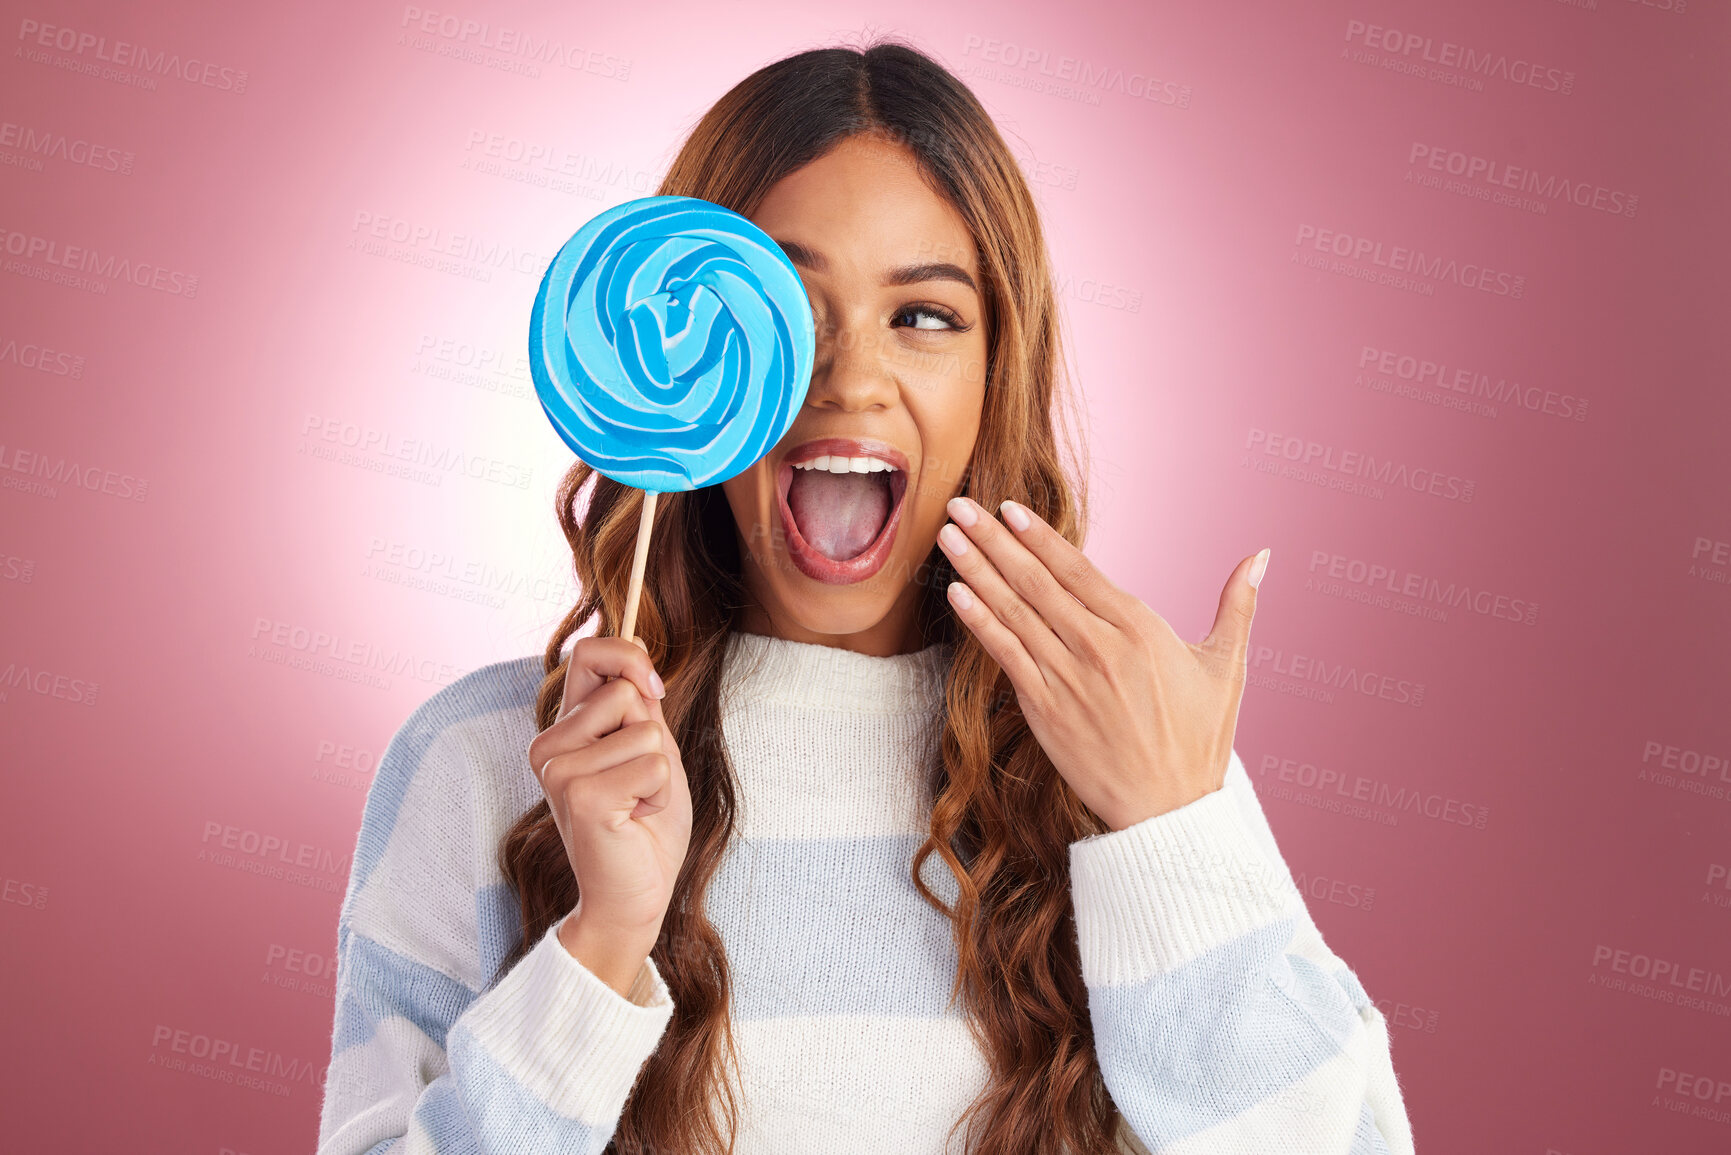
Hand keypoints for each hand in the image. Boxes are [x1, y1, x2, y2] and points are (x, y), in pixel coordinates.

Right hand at [525, 635, 691, 992]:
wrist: (633, 896)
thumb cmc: (644, 826)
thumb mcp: (649, 749)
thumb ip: (638, 702)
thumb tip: (639, 644)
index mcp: (563, 730)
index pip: (587, 653)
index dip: (628, 656)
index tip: (655, 689)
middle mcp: (549, 746)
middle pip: (624, 690)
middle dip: (652, 733)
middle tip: (638, 782)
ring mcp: (559, 770)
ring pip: (644, 730)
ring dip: (660, 770)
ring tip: (637, 804)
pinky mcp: (582, 795)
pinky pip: (654, 764)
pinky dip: (660, 792)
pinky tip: (635, 820)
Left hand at [935, 495, 1268, 830]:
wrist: (1170, 810)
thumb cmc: (1200, 740)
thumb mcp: (1227, 668)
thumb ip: (1238, 605)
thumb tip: (1262, 554)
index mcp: (1140, 630)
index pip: (1078, 570)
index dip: (1039, 537)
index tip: (1007, 508)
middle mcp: (1100, 648)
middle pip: (1037, 583)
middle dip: (993, 540)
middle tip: (960, 506)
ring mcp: (1068, 679)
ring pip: (1014, 613)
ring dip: (977, 571)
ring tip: (948, 537)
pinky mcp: (1045, 710)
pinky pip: (1006, 656)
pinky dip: (980, 623)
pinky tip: (958, 594)